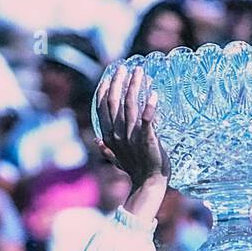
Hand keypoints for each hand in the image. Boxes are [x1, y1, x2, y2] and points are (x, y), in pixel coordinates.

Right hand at [96, 64, 170, 185]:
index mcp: (108, 136)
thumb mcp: (118, 160)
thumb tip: (97, 141)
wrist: (149, 183)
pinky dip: (150, 106)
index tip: (111, 75)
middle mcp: (117, 133)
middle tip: (125, 67)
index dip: (105, 88)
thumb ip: (107, 150)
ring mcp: (132, 136)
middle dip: (118, 81)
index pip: (101, 107)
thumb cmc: (135, 171)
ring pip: (130, 104)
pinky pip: (147, 118)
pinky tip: (154, 93)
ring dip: (135, 85)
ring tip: (140, 72)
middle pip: (114, 100)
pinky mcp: (147, 138)